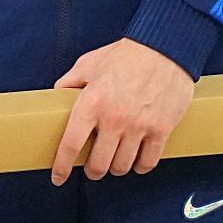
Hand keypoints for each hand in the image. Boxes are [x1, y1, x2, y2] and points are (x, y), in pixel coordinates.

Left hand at [51, 39, 194, 183]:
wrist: (166, 45)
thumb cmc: (127, 54)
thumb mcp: (90, 63)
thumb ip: (70, 82)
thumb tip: (56, 95)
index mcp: (92, 102)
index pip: (71, 145)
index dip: (62, 166)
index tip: (59, 176)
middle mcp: (114, 118)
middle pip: (98, 165)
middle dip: (93, 170)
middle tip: (94, 166)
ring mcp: (139, 125)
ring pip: (122, 166)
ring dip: (116, 167)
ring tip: (116, 160)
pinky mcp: (161, 128)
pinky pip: (148, 162)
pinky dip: (140, 166)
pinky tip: (137, 160)